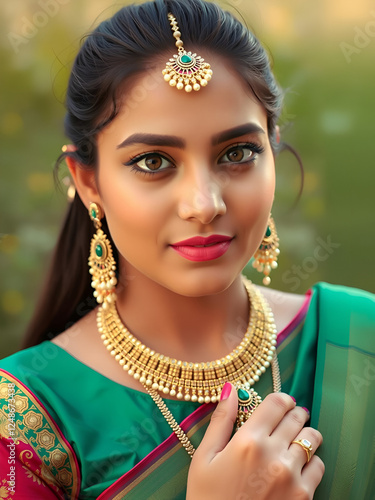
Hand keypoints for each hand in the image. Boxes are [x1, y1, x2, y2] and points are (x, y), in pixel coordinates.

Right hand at [187, 384, 323, 499]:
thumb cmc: (208, 498)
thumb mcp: (204, 458)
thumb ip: (220, 421)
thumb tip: (231, 389)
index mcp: (248, 441)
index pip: (277, 403)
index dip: (281, 399)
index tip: (280, 403)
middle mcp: (273, 454)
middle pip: (296, 417)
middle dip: (293, 413)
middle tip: (288, 418)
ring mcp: (291, 476)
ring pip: (311, 438)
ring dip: (304, 434)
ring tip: (293, 440)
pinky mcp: (303, 496)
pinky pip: (318, 465)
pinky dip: (311, 461)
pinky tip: (296, 465)